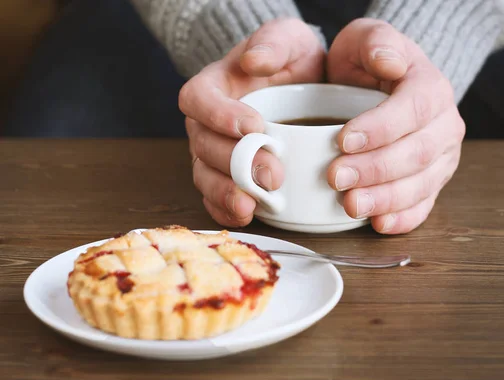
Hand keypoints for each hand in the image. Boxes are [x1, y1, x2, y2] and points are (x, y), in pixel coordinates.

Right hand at [180, 18, 324, 226]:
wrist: (302, 85)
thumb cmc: (289, 60)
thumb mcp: (289, 38)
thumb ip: (273, 44)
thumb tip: (254, 61)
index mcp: (212, 87)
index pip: (199, 100)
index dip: (219, 115)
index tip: (253, 126)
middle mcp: (206, 124)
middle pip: (203, 146)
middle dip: (235, 163)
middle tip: (272, 173)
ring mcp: (214, 154)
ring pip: (205, 176)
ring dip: (226, 193)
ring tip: (251, 205)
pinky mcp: (228, 178)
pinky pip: (216, 198)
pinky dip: (227, 210)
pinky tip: (247, 215)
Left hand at [326, 18, 464, 233]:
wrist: (382, 88)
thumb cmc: (369, 63)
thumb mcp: (367, 38)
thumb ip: (377, 42)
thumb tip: (389, 62)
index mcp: (431, 87)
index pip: (412, 109)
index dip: (380, 128)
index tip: (343, 140)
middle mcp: (445, 125)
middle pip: (418, 153)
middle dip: (376, 169)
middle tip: (335, 177)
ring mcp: (442, 158)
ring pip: (421, 184)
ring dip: (386, 199)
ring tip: (351, 205)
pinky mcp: (432, 182)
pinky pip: (424, 205)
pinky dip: (403, 219)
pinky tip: (379, 224)